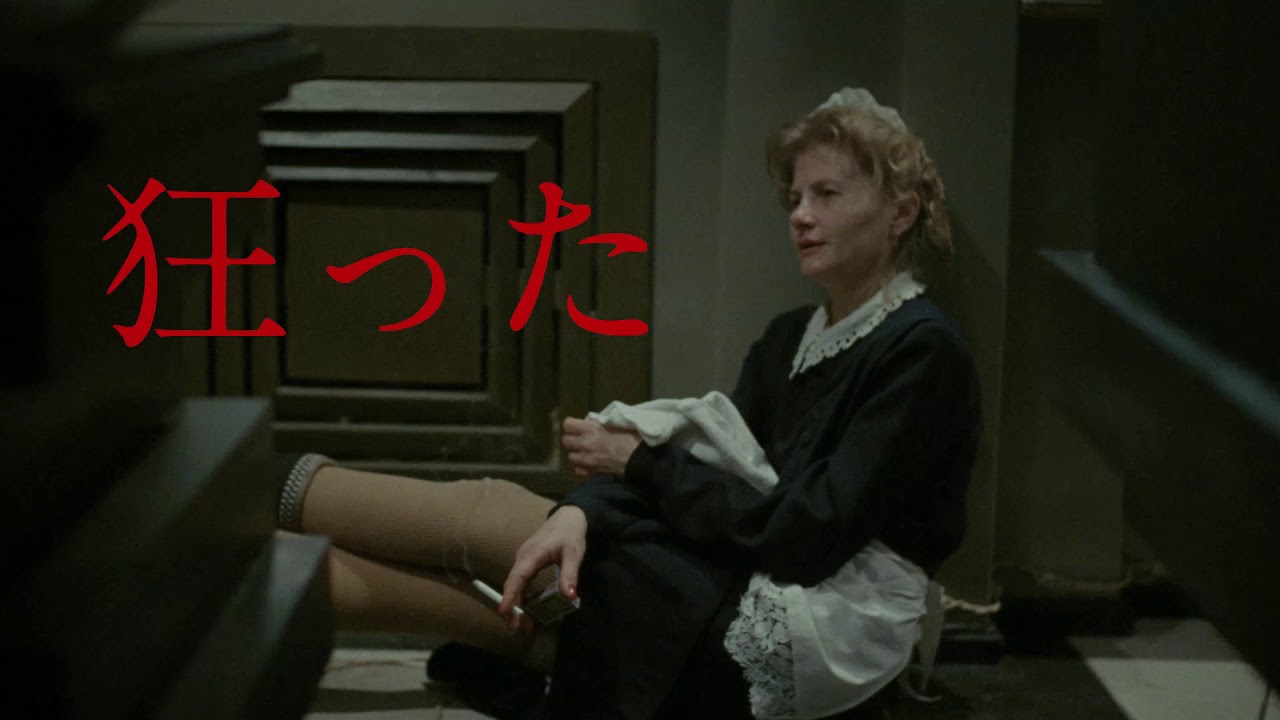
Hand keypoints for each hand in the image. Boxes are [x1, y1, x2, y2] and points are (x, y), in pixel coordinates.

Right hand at [499, 505, 586, 630]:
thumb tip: (569, 597)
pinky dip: (522, 596)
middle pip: (513, 585)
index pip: (517, 577)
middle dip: (512, 607)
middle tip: (515, 629)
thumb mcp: (574, 553)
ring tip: (522, 625)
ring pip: (516, 585)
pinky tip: (527, 609)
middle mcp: (523, 557)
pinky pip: (521, 581)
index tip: (503, 611)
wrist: (569, 516)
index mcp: (532, 554)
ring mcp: (524, 560)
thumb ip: (569, 574)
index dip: (510, 595)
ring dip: (517, 604)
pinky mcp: (528, 562)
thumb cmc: (571, 533)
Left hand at [561, 416, 641, 476]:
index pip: (567, 425)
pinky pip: (578, 470)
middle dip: (572, 438)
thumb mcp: (616, 423)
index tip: (577, 425)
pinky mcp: (592, 472)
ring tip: (585, 452)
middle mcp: (585, 444)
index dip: (571, 424)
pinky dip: (582, 467)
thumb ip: (600, 422)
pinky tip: (590, 463)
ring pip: (570, 457)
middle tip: (581, 438)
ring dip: (577, 453)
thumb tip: (591, 422)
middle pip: (565, 441)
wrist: (640, 459)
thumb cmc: (632, 438)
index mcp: (591, 429)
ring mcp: (587, 460)